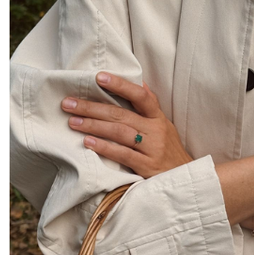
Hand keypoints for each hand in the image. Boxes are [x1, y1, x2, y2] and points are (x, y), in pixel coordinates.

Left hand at [63, 72, 195, 177]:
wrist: (185, 177)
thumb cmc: (168, 150)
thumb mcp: (164, 126)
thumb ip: (150, 107)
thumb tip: (140, 83)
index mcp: (158, 118)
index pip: (141, 96)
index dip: (121, 85)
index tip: (99, 77)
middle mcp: (156, 131)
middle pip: (121, 115)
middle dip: (92, 108)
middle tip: (69, 104)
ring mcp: (152, 149)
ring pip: (119, 132)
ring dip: (93, 126)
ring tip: (73, 122)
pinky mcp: (147, 166)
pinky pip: (123, 154)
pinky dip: (104, 147)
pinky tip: (88, 142)